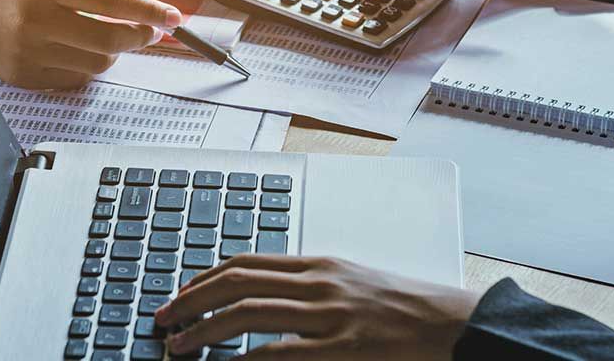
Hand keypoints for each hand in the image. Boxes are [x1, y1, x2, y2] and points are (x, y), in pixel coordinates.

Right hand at [0, 0, 182, 89]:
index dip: (148, 10)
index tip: (173, 16)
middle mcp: (38, 19)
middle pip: (109, 38)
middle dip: (140, 36)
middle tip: (150, 32)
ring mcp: (30, 51)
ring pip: (97, 63)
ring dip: (114, 53)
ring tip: (107, 39)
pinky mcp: (24, 76)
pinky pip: (76, 79)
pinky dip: (88, 67)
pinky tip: (77, 52)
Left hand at [154, 255, 480, 359]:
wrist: (450, 323)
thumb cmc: (400, 305)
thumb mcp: (349, 281)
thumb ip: (307, 285)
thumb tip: (260, 296)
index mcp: (318, 264)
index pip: (246, 262)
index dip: (204, 278)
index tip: (180, 294)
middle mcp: (318, 282)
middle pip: (237, 282)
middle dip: (191, 300)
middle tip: (163, 319)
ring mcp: (330, 314)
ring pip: (250, 313)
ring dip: (204, 330)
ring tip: (178, 346)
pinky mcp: (343, 349)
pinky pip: (281, 353)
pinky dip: (245, 360)